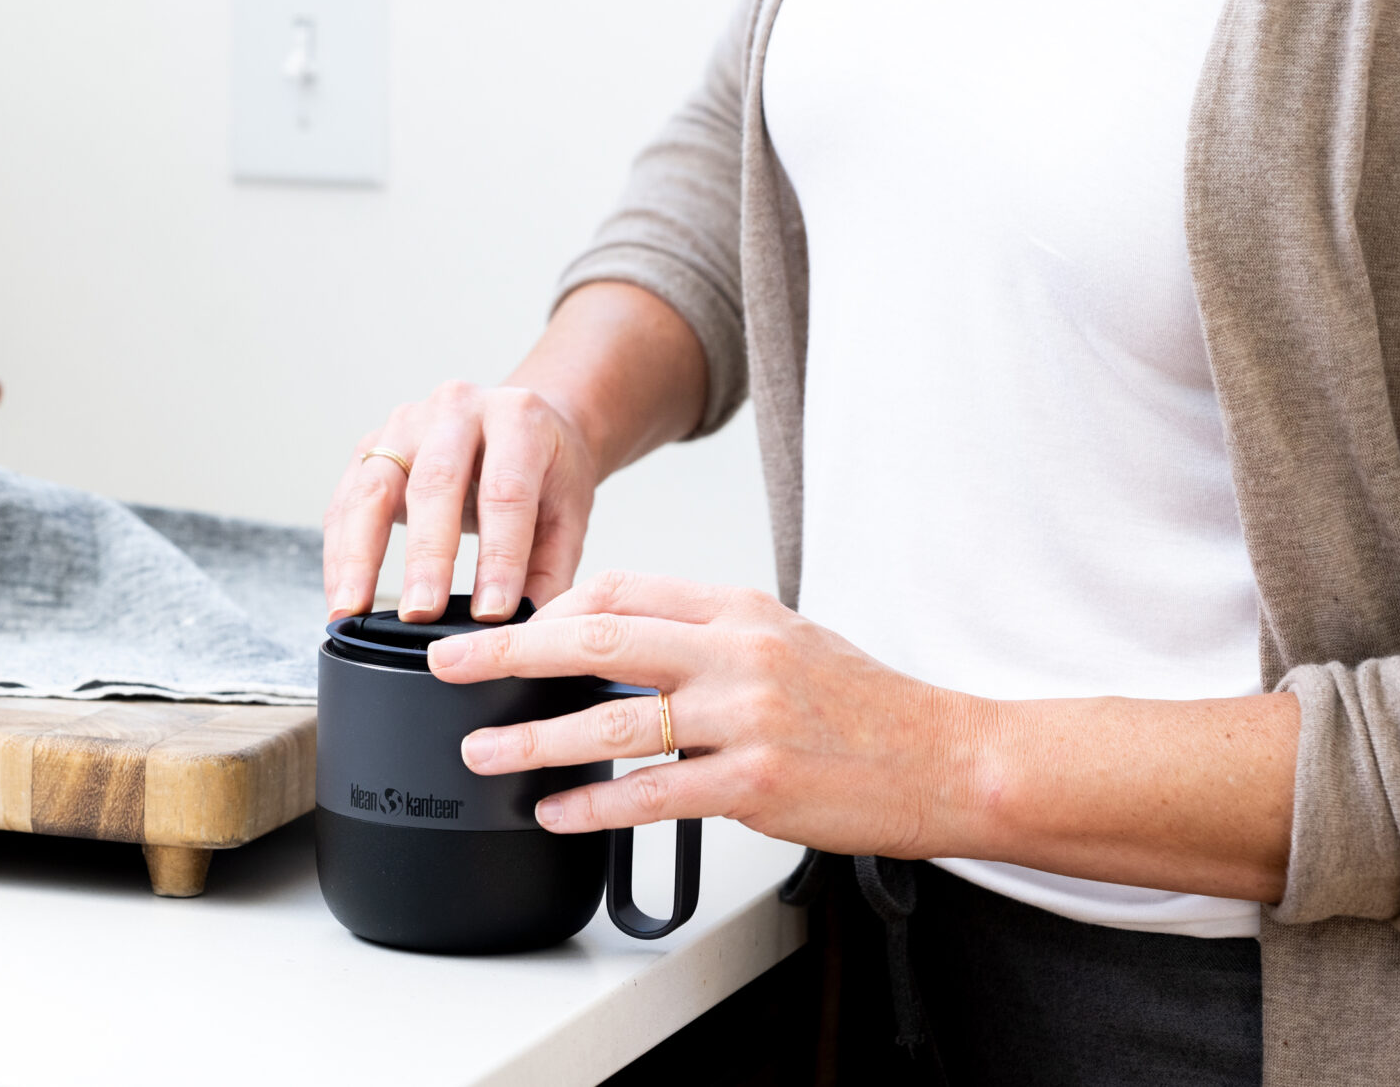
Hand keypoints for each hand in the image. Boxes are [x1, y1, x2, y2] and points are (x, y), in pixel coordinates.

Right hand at [322, 381, 597, 624]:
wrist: (523, 422)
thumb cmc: (546, 471)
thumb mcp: (568, 514)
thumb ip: (550, 572)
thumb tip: (524, 631)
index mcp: (518, 419)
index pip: (506, 491)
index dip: (499, 556)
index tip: (490, 614)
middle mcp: (456, 410)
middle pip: (434, 483)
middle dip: (425, 556)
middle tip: (420, 612)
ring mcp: (406, 423)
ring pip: (372, 489)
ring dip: (358, 556)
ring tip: (352, 610)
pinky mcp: (371, 446)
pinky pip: (345, 501)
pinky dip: (339, 553)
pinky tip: (339, 593)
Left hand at [429, 571, 978, 856]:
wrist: (949, 760)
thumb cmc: (862, 705)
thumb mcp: (782, 638)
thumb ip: (701, 635)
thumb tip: (612, 641)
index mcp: (737, 609)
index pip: (622, 588)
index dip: (554, 609)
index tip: (509, 634)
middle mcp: (737, 653)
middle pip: (599, 637)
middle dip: (511, 653)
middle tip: (451, 665)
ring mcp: (745, 719)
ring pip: (614, 719)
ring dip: (535, 739)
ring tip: (483, 752)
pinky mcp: (755, 784)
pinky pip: (653, 793)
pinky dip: (595, 803)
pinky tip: (556, 810)